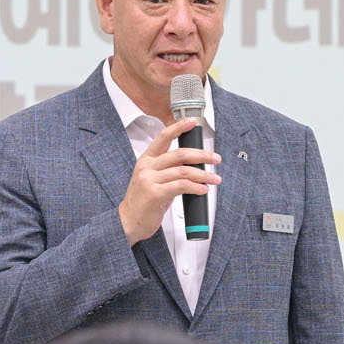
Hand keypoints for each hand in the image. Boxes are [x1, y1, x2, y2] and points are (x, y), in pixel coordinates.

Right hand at [117, 117, 219, 245]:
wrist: (128, 221)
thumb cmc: (143, 202)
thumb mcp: (152, 180)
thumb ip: (168, 170)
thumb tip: (193, 166)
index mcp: (146, 160)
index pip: (163, 137)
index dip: (179, 127)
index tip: (193, 122)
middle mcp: (147, 167)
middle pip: (180, 154)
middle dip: (202, 155)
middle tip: (215, 159)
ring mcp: (150, 180)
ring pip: (184, 171)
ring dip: (204, 175)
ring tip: (214, 179)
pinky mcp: (155, 194)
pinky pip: (181, 186)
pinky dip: (196, 187)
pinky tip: (203, 190)